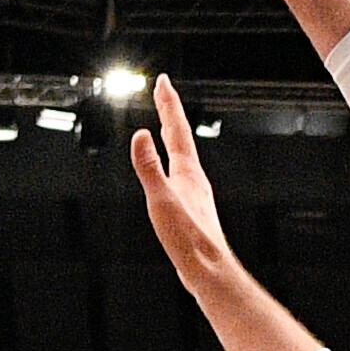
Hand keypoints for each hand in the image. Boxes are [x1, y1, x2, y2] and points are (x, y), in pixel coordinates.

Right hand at [127, 75, 236, 284]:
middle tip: (162, 92)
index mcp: (188, 172)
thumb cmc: (187, 239)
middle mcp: (194, 178)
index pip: (176, 128)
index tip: (162, 81)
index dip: (168, 103)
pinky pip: (181, 173)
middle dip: (169, 112)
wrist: (209, 269)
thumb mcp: (161, 201)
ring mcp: (195, 192)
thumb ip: (149, 168)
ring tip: (167, 126)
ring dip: (173, 136)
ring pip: (182, 155)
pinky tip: (172, 173)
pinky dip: (172, 161)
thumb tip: (140, 135)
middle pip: (180, 137)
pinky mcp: (192, 209)